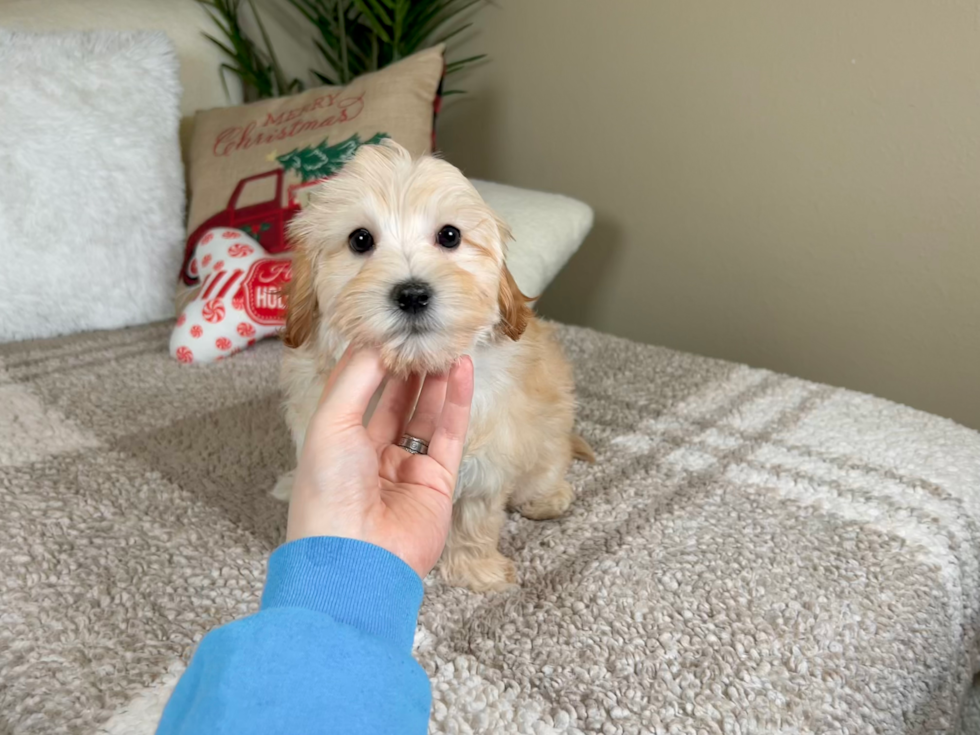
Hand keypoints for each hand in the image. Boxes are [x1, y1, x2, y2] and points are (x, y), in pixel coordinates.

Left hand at [286, 347, 473, 577]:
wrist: (357, 559)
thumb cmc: (329, 491)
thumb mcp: (331, 424)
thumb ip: (357, 379)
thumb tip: (377, 340)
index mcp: (336, 441)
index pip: (357, 389)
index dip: (373, 358)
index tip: (389, 324)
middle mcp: (371, 453)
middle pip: (395, 399)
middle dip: (408, 364)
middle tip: (423, 330)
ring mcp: (407, 466)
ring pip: (425, 412)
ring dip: (435, 378)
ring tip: (445, 342)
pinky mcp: (438, 480)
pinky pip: (450, 433)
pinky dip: (457, 400)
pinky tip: (461, 369)